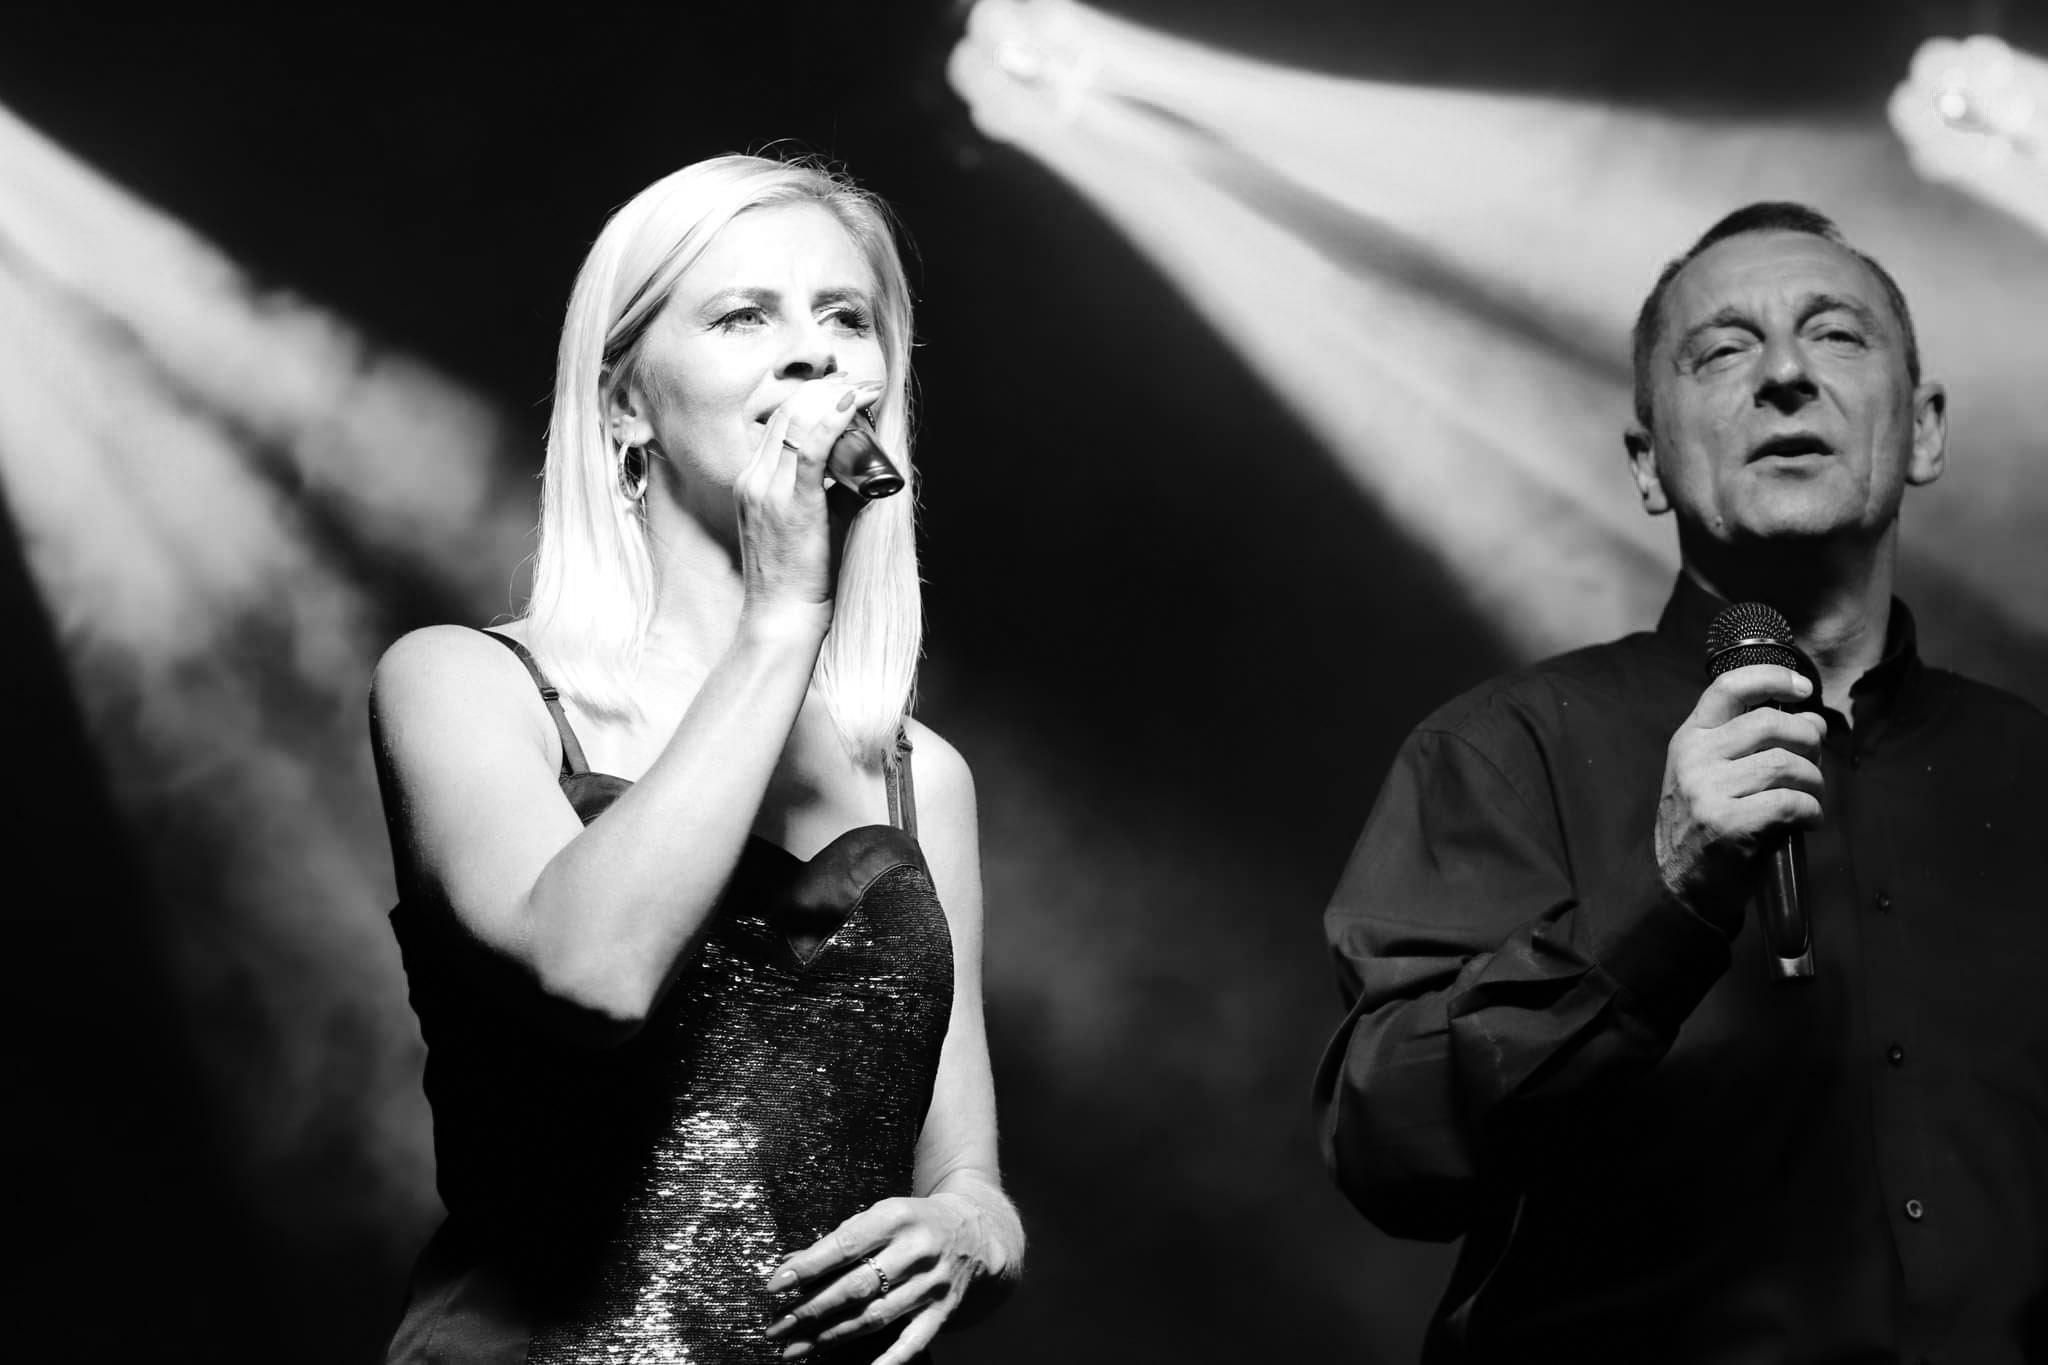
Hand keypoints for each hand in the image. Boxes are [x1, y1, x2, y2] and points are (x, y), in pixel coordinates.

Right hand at [737, 375, 883, 626]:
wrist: (781, 617)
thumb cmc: (796, 578)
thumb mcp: (803, 526)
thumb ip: (825, 496)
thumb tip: (860, 476)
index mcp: (751, 483)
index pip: (776, 425)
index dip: (808, 399)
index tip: (838, 389)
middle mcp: (754, 481)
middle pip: (785, 416)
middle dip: (822, 391)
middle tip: (855, 382)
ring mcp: (769, 492)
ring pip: (797, 424)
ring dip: (833, 399)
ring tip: (862, 389)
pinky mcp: (793, 505)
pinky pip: (812, 451)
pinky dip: (832, 422)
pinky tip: (850, 405)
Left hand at [762, 1193, 996, 1362]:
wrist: (975, 1230)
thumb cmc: (914, 1222)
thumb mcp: (881, 1215)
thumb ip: (840, 1240)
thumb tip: (791, 1264)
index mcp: (896, 1217)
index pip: (845, 1245)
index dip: (808, 1267)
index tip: (775, 1285)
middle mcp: (916, 1251)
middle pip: (857, 1287)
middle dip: (811, 1309)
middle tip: (777, 1326)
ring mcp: (931, 1284)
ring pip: (875, 1317)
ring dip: (831, 1336)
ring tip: (795, 1348)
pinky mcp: (942, 1310)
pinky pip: (912, 1341)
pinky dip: (887, 1361)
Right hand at [1655, 663, 1827, 926]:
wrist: (1680, 884)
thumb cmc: (1707, 825)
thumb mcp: (1713, 773)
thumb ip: (1754, 743)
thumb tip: (1814, 721)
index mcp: (1690, 738)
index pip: (1729, 688)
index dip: (1772, 678)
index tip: (1802, 688)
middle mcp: (1694, 758)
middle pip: (1771, 724)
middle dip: (1808, 741)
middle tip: (1813, 764)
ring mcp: (1708, 791)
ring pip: (1787, 765)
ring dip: (1814, 782)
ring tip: (1811, 798)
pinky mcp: (1729, 824)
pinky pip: (1791, 803)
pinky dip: (1812, 811)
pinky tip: (1808, 821)